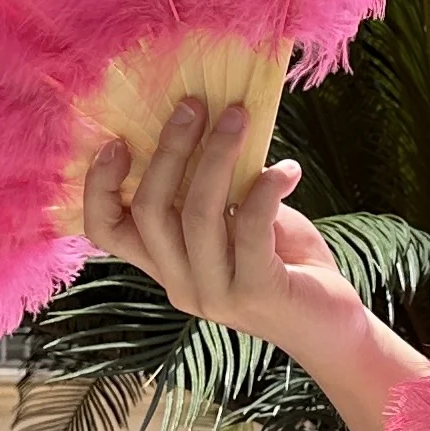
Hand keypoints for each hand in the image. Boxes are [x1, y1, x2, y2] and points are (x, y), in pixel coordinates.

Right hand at [82, 97, 361, 363]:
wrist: (330, 325)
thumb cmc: (285, 262)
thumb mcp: (239, 221)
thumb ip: (217, 189)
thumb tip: (209, 121)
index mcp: (165, 264)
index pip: (106, 230)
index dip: (99, 185)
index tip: (119, 139)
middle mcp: (179, 283)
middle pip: (149, 209)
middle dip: (170, 148)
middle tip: (196, 104)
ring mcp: (214, 294)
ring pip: (196, 215)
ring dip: (219, 155)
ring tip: (240, 118)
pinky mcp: (256, 294)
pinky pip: (250, 230)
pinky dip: (266, 189)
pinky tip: (287, 170)